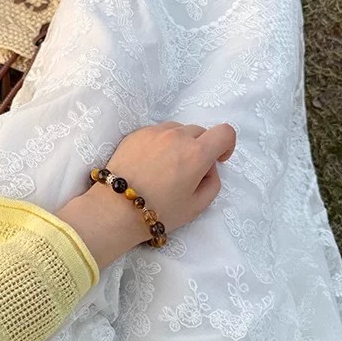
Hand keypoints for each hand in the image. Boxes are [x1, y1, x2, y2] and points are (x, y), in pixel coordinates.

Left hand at [58, 121, 235, 268]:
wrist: (115, 208)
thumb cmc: (159, 211)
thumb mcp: (196, 206)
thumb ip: (212, 183)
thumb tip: (209, 168)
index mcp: (197, 153)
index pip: (225, 132)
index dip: (226, 145)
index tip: (217, 160)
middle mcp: (177, 135)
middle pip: (200, 132)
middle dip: (201, 148)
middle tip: (188, 172)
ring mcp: (154, 132)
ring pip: (177, 130)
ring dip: (179, 144)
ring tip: (166, 168)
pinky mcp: (136, 133)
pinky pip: (157, 133)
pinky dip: (160, 144)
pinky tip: (149, 165)